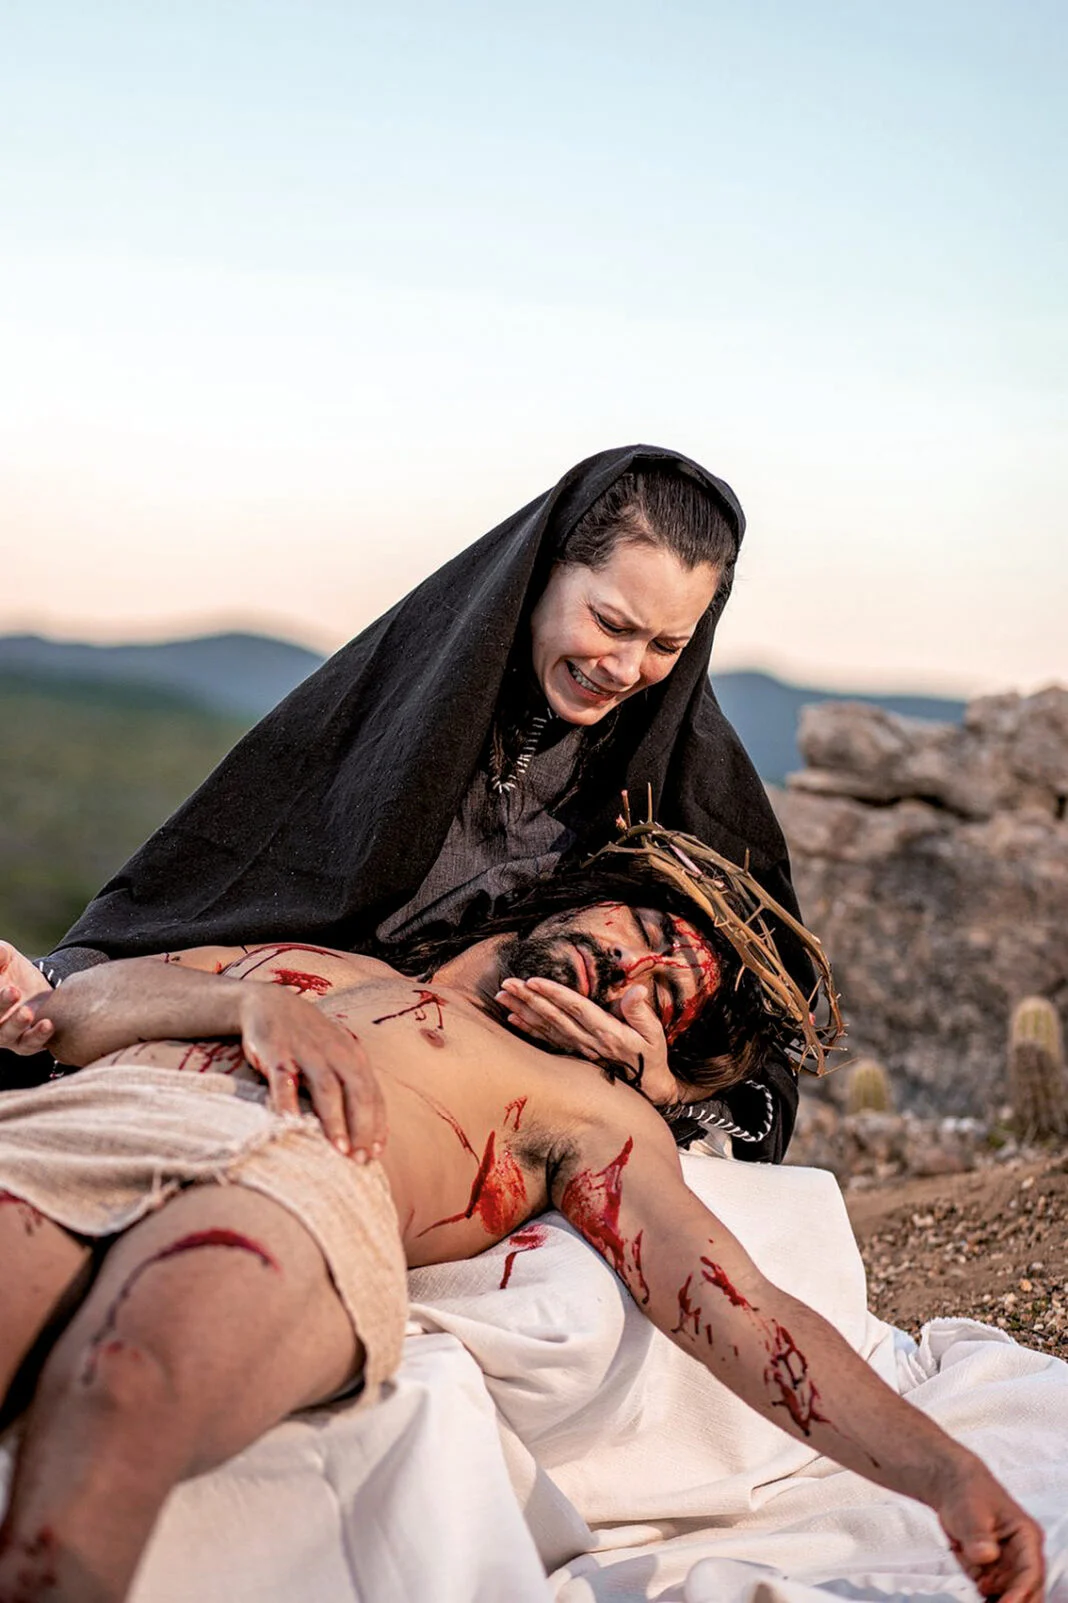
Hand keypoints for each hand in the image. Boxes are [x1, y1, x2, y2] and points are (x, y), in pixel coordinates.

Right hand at [0, 943, 53, 1054]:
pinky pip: (30, 1044)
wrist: (40, 985)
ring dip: (16, 1024)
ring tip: (27, 1012)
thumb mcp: (4, 957)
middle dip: (0, 1005)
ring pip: (7, 1034)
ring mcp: (6, 1034)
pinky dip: (38, 1036)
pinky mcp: (28, 1041)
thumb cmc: (11, 969)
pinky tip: (48, 1024)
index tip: (1, 979)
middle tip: (14, 991)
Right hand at [238, 987, 387, 1162]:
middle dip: (362, 1127)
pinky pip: (284, 1079)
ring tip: (338, 1149)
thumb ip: (351, 1087)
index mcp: (354, 1057)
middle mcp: (336, 1053)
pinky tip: (290, 1124)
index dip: (376, 1124)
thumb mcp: (336, 1057)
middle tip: (360, 1159)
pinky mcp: (277, 1051)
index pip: (373, 1094)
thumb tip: (366, 1132)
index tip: (376, 1154)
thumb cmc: (309, 1040)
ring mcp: (307, 1051)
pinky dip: (287, 1101)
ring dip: (334, 1120)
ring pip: (327, 1088)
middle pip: (357, 1092)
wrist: (270, 1003)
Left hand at [496, 976, 669, 1086]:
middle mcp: (588, 1041)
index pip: (576, 1009)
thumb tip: (636, 990)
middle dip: (529, 998)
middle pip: (554, 1016)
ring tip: (502, 996)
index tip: (533, 981)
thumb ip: (640, 1012)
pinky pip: (547, 1041)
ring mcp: (578, 1049)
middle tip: (507, 984)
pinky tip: (513, 1019)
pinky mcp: (573, 1054)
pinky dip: (529, 1030)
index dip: (554, 994)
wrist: (646, 1086)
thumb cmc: (650, 1055)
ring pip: (546, 1027)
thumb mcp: (653, 1033)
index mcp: (607, 1033)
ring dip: (523, 1011)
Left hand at [937, 1458, 1043, 1602]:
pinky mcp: (992, 1571)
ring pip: (1011, 1595)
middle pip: (1027, 1589)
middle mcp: (1021, 1554)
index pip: (1030, 1572)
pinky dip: (987, 1598)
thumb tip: (986, 1555)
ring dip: (999, 1600)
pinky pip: (993, 1593)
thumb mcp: (971, 1510)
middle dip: (1014, 1601)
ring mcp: (1007, 1565)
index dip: (1019, 1593)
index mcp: (1026, 1536)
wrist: (952, 1488)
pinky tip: (978, 1593)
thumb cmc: (968, 1491)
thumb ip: (978, 1536)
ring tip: (982, 1594)